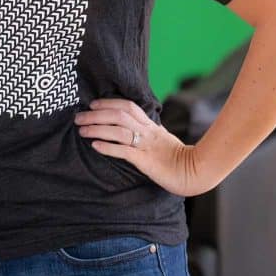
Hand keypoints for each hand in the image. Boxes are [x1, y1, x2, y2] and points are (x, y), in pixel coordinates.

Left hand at [74, 98, 203, 196]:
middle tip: (79, 117)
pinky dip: (108, 147)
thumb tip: (138, 128)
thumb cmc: (178, 159)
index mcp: (151, 126)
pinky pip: (124, 151)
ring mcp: (146, 145)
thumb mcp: (163, 140)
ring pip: (118, 130)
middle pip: (118, 115)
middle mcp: (148, 132)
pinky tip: (95, 146)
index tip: (93, 104)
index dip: (109, 103)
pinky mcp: (146, 161)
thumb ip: (150, 133)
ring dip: (98, 128)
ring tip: (82, 130)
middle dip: (96, 114)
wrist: (196, 172)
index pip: (128, 106)